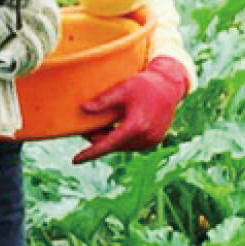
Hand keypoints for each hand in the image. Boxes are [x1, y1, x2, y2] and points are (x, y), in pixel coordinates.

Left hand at [72, 57, 190, 163]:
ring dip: (110, 141)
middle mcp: (145, 137)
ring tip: (97, 128)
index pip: (108, 144)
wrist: (169, 87)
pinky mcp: (154, 141)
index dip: (90, 153)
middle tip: (84, 130)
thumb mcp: (122, 89)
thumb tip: (83, 109)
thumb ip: (103, 100)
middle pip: (114, 145)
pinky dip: (121, 140)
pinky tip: (113, 129)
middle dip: (98, 141)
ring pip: (122, 146)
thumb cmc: (145, 85)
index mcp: (136, 126)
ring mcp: (151, 141)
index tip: (75, 161)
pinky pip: (131, 145)